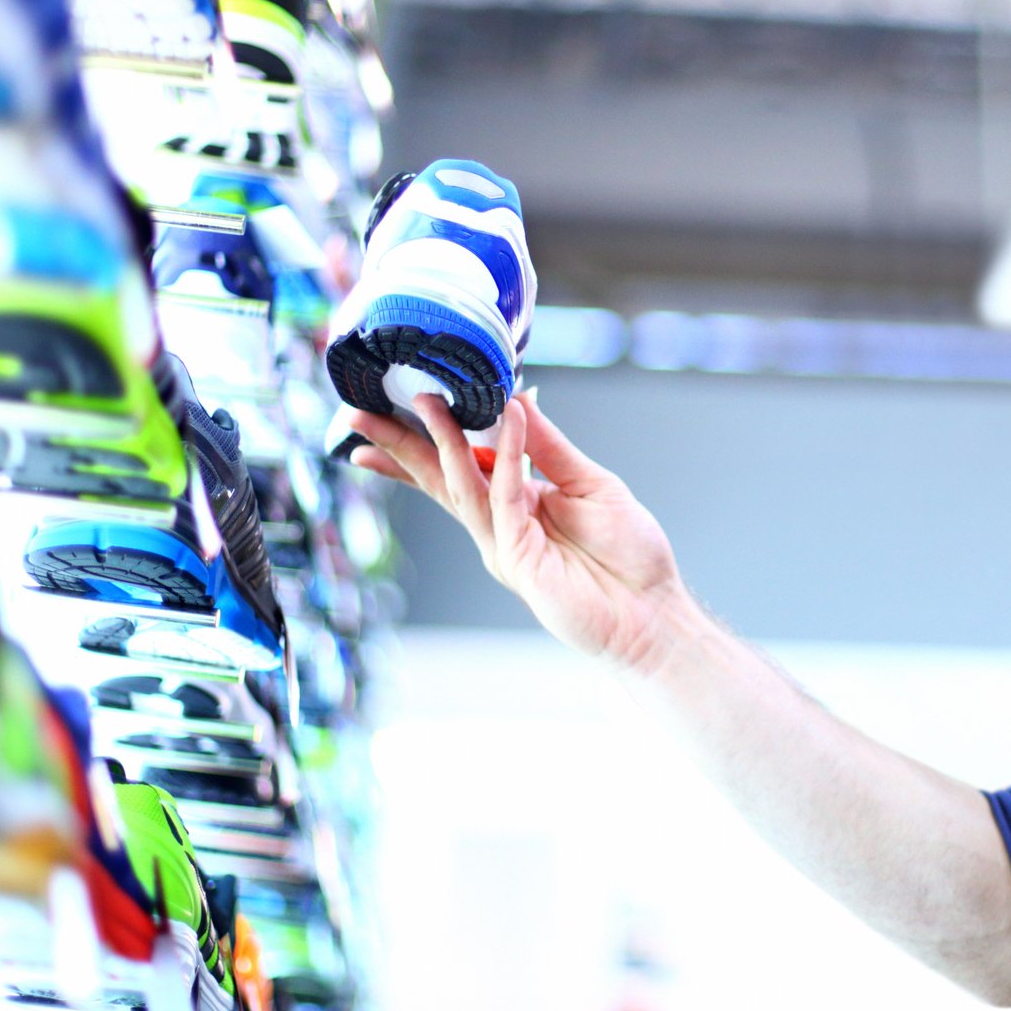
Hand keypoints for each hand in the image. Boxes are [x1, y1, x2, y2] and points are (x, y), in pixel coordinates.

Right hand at [344, 392, 688, 671]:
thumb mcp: (591, 483)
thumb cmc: (629, 555)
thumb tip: (518, 398)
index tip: (404, 399)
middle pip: (439, 476)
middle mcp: (500, 522)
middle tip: (359, 414)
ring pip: (462, 484)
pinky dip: (507, 454)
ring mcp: (503, 542)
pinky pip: (508, 494)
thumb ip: (550, 446)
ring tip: (425, 400)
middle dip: (399, 446)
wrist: (650, 612)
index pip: (462, 462)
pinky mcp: (517, 558)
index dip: (430, 435)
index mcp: (516, 501)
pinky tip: (507, 418)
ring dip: (442, 440)